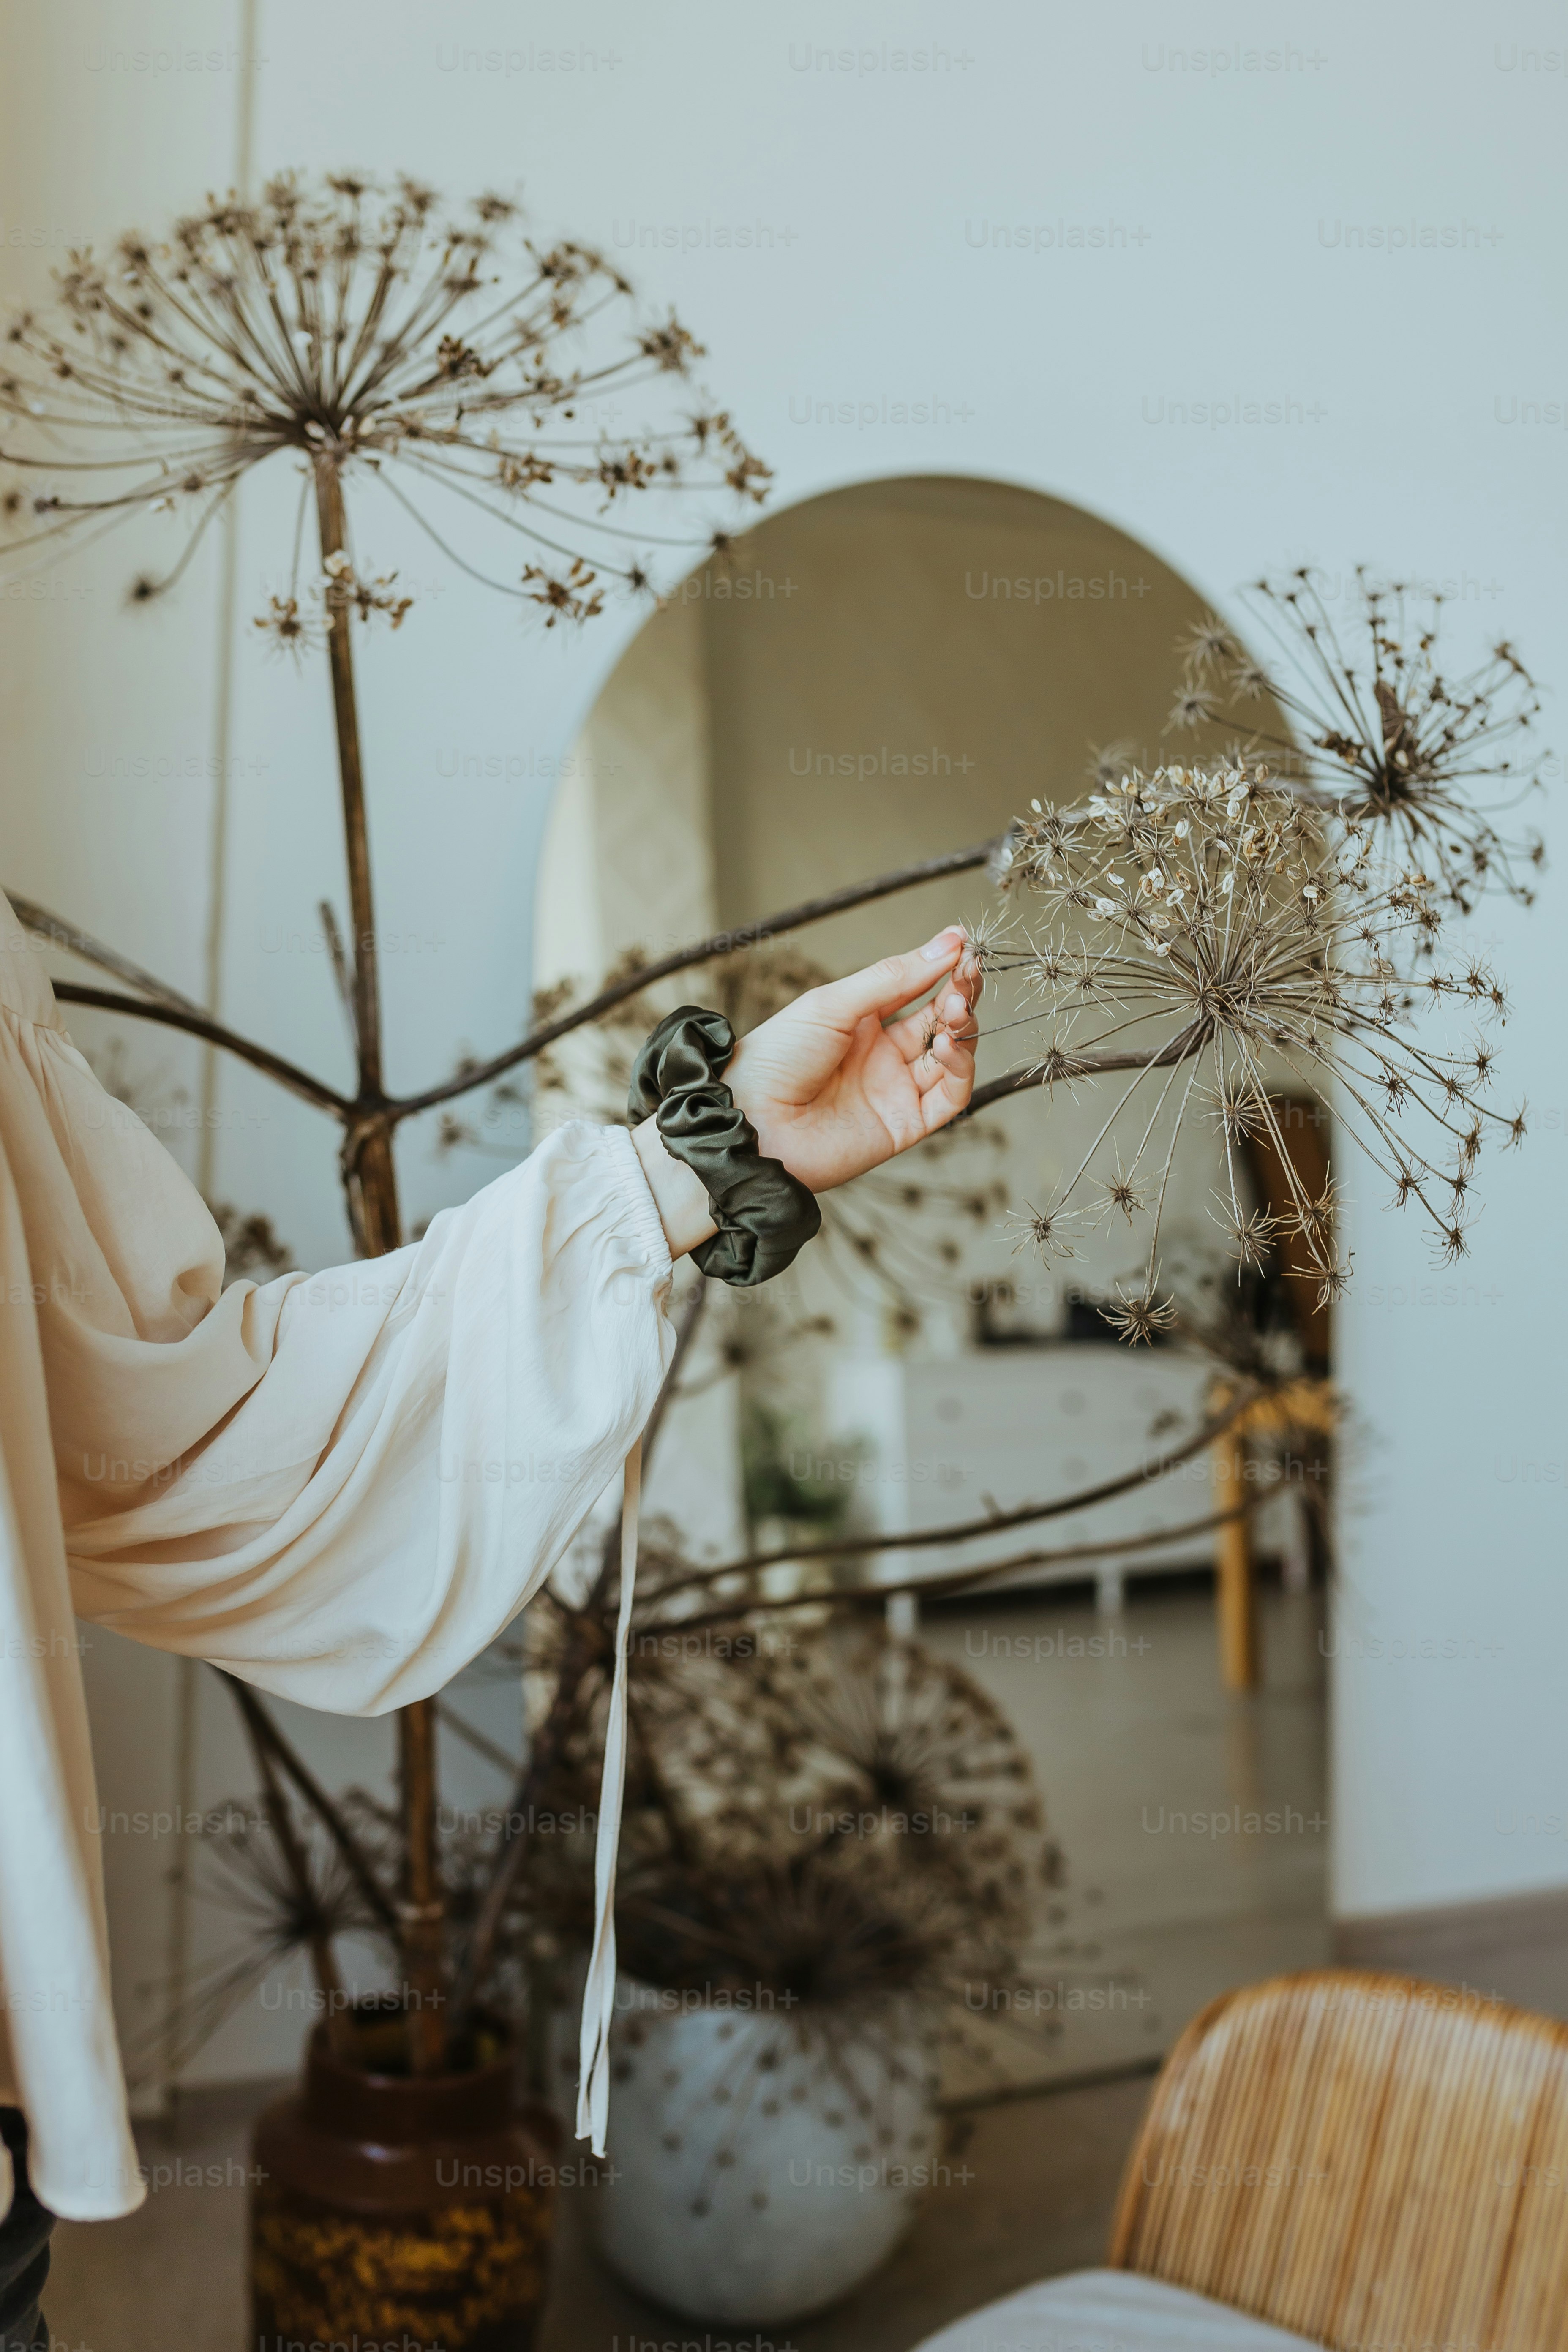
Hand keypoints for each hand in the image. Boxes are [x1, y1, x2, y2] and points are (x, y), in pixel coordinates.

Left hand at [633, 927, 981, 1257]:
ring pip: (951, 1056)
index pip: (916, 988)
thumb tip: (949, 942)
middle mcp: (881, 1054)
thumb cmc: (776, 1058)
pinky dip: (960, 1069)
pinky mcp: (905, 1125)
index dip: (942, 967)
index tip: (964, 945)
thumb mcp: (833, 1004)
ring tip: (955, 1009)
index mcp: (859, 1021)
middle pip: (940, 1020)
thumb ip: (894, 978)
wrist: (751, 1123)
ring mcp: (895, 1089)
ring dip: (962, 1028)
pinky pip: (950, 1098)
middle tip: (969, 973)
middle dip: (959, 994)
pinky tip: (949, 1045)